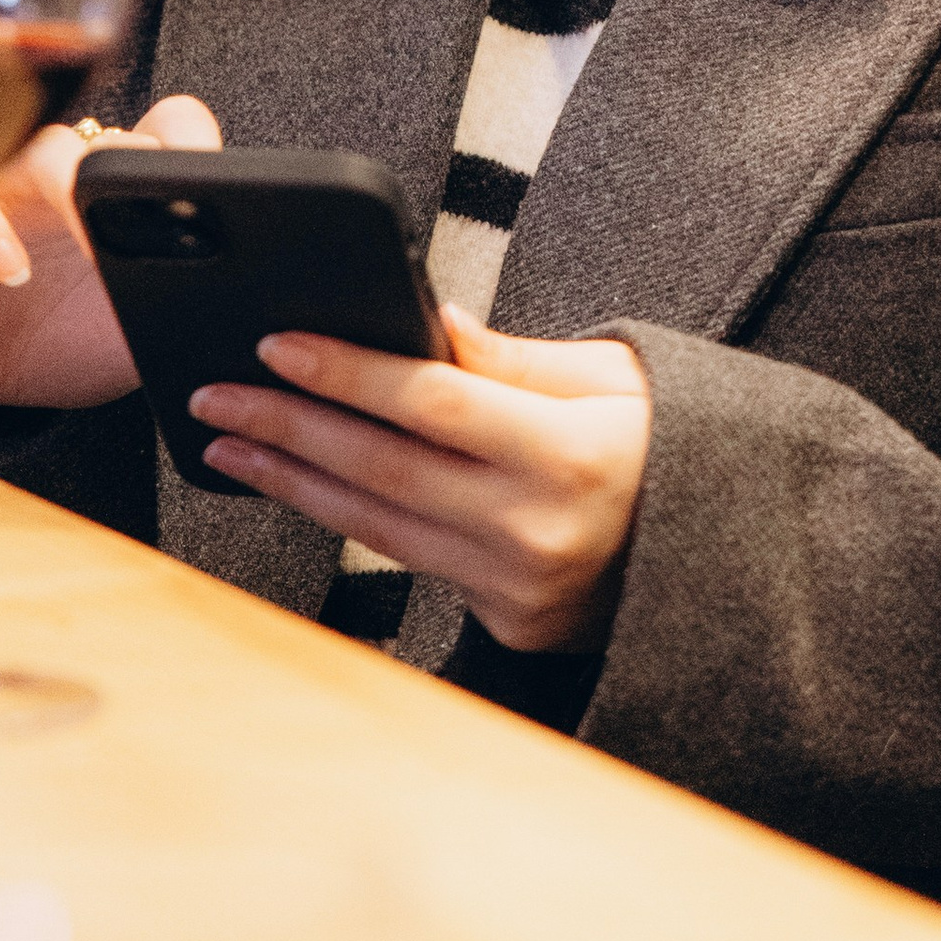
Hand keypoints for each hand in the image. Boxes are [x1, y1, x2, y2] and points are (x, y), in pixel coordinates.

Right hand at [0, 94, 221, 408]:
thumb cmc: (60, 335)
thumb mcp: (134, 334)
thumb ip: (177, 310)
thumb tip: (244, 316)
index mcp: (125, 191)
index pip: (169, 129)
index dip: (191, 144)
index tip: (213, 192)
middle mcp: (72, 175)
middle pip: (110, 138)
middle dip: (136, 166)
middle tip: (156, 214)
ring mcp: (12, 189)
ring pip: (44, 152)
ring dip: (72, 187)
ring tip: (93, 243)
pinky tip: (12, 269)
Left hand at [191, 310, 652, 653]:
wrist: (722, 554)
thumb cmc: (666, 445)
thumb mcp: (612, 378)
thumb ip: (510, 357)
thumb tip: (424, 320)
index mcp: (570, 454)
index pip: (432, 405)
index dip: (348, 373)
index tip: (279, 345)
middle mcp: (537, 528)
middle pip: (383, 470)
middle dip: (287, 428)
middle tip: (218, 394)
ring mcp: (518, 586)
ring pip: (377, 526)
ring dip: (292, 481)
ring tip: (229, 444)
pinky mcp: (505, 620)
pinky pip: (406, 560)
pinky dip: (344, 518)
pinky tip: (298, 486)